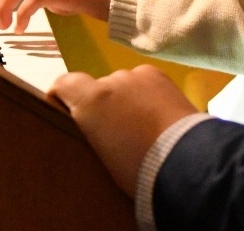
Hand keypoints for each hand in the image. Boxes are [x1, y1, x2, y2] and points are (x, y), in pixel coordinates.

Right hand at [50, 66, 198, 193]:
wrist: (183, 159)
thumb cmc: (136, 167)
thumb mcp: (100, 154)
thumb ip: (90, 129)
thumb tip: (93, 125)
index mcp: (91, 100)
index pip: (64, 83)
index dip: (60, 95)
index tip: (62, 110)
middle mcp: (112, 80)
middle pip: (98, 88)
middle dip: (102, 105)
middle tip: (114, 132)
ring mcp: (139, 75)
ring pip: (124, 86)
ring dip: (126, 100)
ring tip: (141, 125)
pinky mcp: (162, 76)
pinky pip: (144, 83)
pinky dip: (145, 95)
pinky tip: (157, 115)